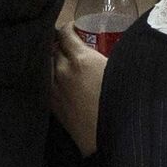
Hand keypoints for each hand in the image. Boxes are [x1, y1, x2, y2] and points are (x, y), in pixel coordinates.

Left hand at [51, 26, 107, 156]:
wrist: (107, 138)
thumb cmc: (120, 103)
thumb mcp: (120, 72)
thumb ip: (114, 56)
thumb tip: (121, 45)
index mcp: (80, 59)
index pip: (65, 33)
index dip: (69, 27)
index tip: (75, 28)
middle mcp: (62, 70)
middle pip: (54, 48)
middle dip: (60, 43)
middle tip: (70, 44)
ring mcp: (54, 88)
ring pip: (47, 65)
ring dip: (53, 60)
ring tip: (62, 61)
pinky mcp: (52, 104)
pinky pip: (46, 83)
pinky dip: (50, 77)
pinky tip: (59, 80)